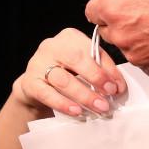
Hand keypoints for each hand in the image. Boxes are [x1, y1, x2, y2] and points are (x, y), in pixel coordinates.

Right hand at [7, 27, 125, 119]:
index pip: (92, 50)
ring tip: (99, 107)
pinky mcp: (30, 82)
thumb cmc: (65, 73)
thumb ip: (99, 70)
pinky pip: (47, 94)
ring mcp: (38, 63)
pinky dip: (64, 104)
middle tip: (110, 95)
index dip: (108, 69)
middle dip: (96, 78)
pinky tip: (77, 111)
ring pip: (63, 79)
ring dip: (84, 95)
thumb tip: (118, 86)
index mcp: (70, 37)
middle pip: (76, 60)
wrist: (35, 86)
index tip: (119, 87)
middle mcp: (52, 46)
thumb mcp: (82, 66)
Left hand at [85, 0, 148, 76]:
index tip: (122, 0)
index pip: (92, 10)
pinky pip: (144, 60)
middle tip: (146, 9)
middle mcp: (123, 37)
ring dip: (135, 37)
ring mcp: (138, 56)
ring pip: (126, 46)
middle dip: (119, 20)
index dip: (105, 3)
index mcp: (117, 9)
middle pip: (106, 29)